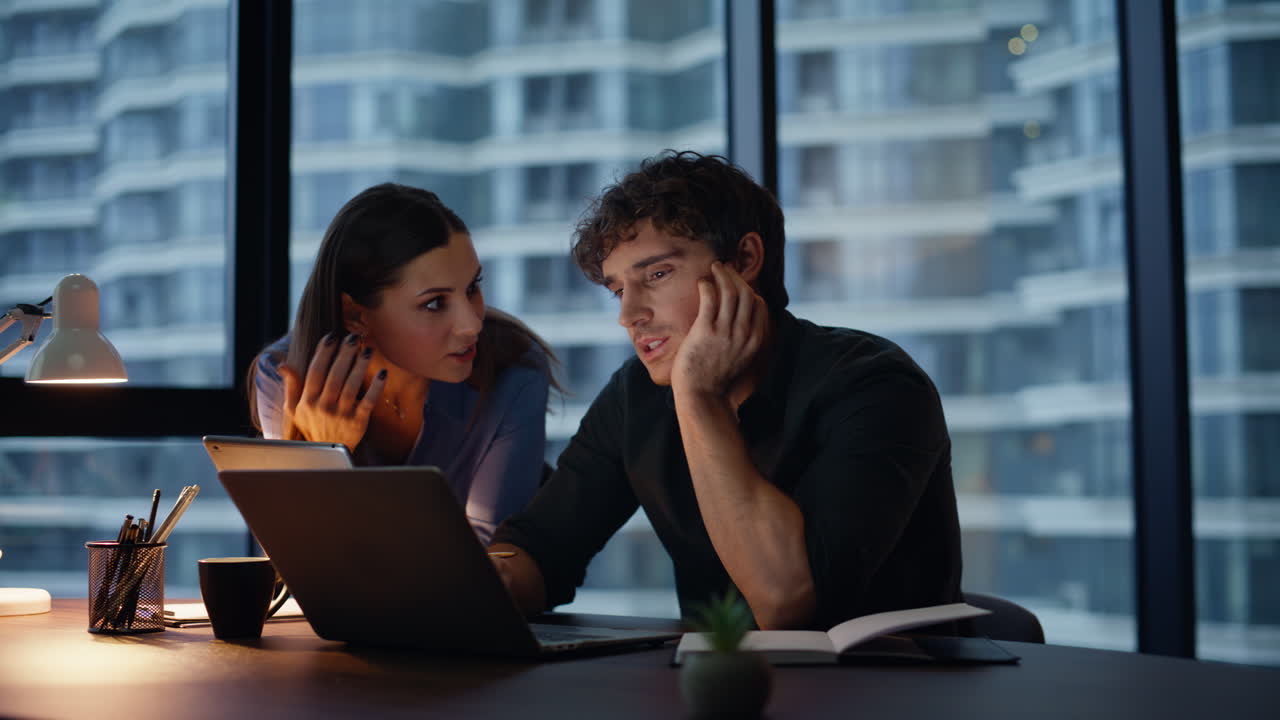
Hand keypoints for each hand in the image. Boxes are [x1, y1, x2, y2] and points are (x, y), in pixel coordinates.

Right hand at [281, 333, 385, 450]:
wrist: (327, 454)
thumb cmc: (311, 427)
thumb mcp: (294, 409)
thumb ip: (291, 386)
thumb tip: (282, 364)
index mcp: (307, 401)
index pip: (315, 372)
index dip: (323, 353)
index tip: (331, 337)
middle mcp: (323, 407)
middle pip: (335, 375)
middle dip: (344, 354)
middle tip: (352, 338)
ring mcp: (341, 415)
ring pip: (351, 385)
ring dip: (360, 366)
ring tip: (366, 350)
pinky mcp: (358, 423)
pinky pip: (368, 401)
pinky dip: (376, 387)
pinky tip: (382, 373)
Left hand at [671, 262, 768, 398]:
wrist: (703, 399)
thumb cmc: (718, 384)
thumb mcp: (742, 363)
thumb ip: (746, 344)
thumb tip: (744, 330)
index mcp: (754, 340)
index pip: (759, 305)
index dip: (748, 289)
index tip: (737, 282)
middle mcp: (744, 333)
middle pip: (746, 293)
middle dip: (736, 277)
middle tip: (725, 268)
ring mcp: (726, 331)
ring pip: (730, 291)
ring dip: (722, 275)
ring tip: (714, 268)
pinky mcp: (706, 331)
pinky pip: (710, 298)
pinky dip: (708, 285)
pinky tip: (702, 282)